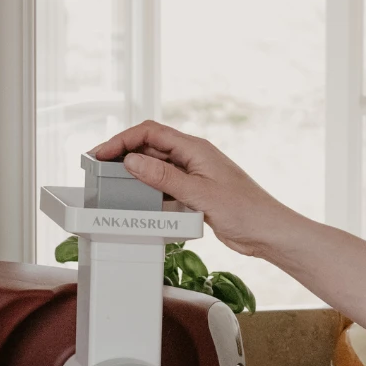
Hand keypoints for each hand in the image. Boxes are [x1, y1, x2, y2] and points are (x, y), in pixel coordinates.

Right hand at [93, 120, 291, 257]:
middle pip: (149, 147)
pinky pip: (164, 186)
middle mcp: (192, 157)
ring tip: (112, 183)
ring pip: (155, 167)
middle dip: (122, 154)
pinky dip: (148, 190)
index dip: (122, 140)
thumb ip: (164, 177)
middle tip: (98, 167)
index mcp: (195, 148)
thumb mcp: (199, 193)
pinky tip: (137, 200)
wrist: (267, 231)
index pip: (150, 133)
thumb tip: (132, 161)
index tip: (101, 153)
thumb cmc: (245, 210)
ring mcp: (193, 175)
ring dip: (134, 173)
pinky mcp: (194, 193)